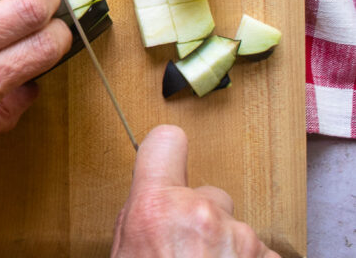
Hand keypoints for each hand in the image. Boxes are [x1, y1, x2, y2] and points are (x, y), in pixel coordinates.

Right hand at [111, 125, 279, 256]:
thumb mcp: (125, 251)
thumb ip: (141, 218)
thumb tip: (152, 209)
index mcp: (157, 207)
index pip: (167, 141)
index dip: (168, 151)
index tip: (172, 156)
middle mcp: (200, 213)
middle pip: (209, 195)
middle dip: (202, 219)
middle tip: (188, 251)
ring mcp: (240, 237)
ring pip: (236, 228)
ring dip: (226, 247)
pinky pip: (261, 252)